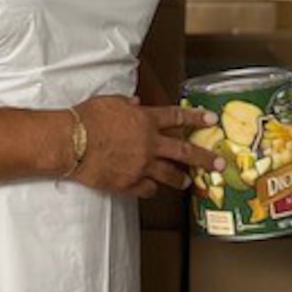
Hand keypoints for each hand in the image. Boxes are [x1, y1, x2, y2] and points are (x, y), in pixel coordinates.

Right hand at [70, 96, 222, 197]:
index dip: (196, 118)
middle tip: (219, 163)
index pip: (177, 117)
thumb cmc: (88, 118)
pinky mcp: (129, 183)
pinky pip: (148, 188)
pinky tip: (155, 189)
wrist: (72, 142)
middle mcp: (149, 144)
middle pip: (183, 152)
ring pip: (169, 175)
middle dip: (204, 158)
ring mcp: (141, 166)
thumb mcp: (110, 102)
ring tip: (188, 183)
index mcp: (146, 120)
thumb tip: (136, 102)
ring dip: (180, 179)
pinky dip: (153, 188)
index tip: (211, 119)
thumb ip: (127, 103)